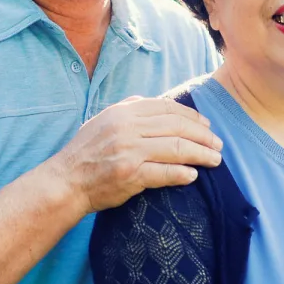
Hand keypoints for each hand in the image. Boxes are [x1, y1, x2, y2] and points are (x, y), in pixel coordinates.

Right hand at [48, 96, 223, 212]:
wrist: (65, 181)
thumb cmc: (85, 153)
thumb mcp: (102, 120)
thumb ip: (127, 109)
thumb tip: (152, 102)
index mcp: (123, 112)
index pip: (167, 108)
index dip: (192, 116)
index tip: (206, 125)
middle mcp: (127, 128)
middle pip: (177, 127)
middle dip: (203, 136)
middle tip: (217, 145)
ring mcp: (129, 151)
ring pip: (177, 148)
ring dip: (201, 154)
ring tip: (214, 160)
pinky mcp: (130, 174)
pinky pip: (165, 172)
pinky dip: (182, 173)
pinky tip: (193, 175)